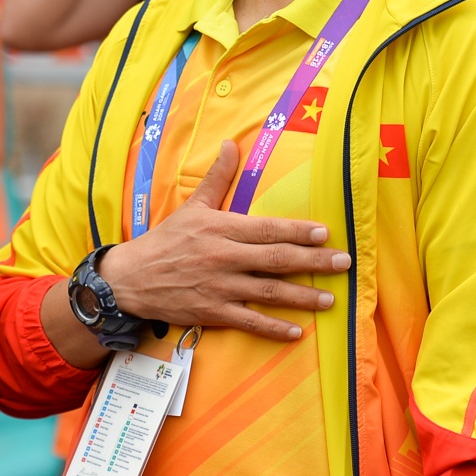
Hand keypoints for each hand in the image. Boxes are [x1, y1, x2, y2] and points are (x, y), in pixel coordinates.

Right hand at [99, 140, 347, 339]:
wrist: (131, 278)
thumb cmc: (166, 239)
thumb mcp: (193, 206)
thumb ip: (217, 177)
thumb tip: (230, 144)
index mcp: (222, 229)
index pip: (268, 229)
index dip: (298, 231)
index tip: (325, 233)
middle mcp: (224, 257)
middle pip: (277, 259)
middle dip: (314, 262)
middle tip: (343, 264)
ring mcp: (220, 287)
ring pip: (269, 292)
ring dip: (302, 297)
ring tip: (330, 300)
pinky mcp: (213, 312)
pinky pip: (249, 322)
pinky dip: (273, 328)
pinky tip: (296, 331)